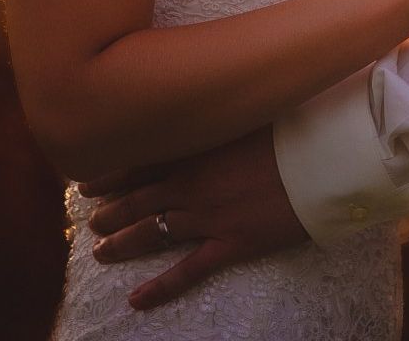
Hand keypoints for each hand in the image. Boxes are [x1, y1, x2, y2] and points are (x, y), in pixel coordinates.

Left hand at [81, 126, 306, 310]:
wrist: (322, 159)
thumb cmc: (291, 129)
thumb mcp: (248, 115)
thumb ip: (220, 117)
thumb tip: (205, 108)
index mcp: (196, 149)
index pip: (141, 163)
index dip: (111, 174)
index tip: (87, 181)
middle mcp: (193, 184)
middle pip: (139, 200)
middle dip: (110, 211)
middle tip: (90, 220)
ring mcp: (208, 216)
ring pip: (153, 233)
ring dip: (123, 243)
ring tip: (100, 252)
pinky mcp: (230, 243)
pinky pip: (187, 270)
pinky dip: (159, 288)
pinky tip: (136, 300)